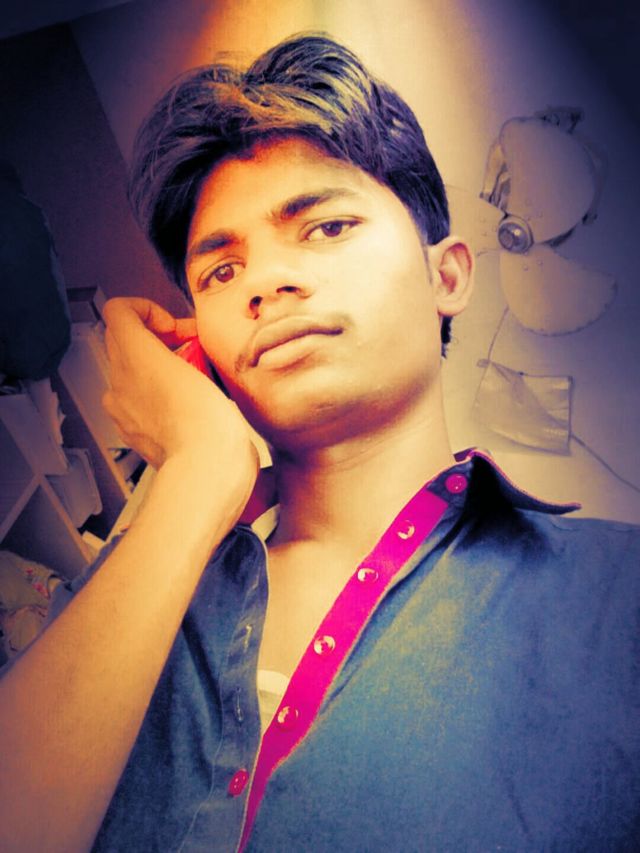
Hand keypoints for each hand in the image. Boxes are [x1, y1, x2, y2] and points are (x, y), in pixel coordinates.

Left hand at [102, 298, 257, 484]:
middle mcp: (119, 381)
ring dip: (161, 367)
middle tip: (193, 351)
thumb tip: (182, 335)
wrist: (204, 472)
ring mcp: (123, 410)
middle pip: (127, 340)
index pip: (119, 310)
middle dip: (160, 339)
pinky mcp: (133, 433)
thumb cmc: (205, 422)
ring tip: (195, 379)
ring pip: (133, 371)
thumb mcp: (201, 362)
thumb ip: (187, 341)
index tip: (178, 331)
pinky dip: (160, 396)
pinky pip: (139, 401)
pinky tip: (189, 406)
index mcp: (133, 357)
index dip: (151, 311)